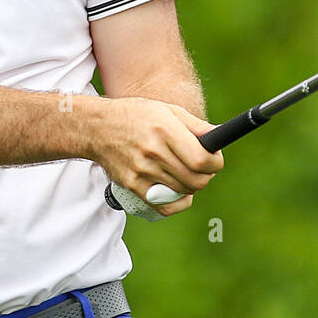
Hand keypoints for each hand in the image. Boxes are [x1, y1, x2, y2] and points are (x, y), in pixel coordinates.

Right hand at [89, 97, 223, 216]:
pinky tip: (178, 192)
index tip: (215, 159)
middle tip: (203, 167)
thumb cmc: (137, 116)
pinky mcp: (132, 185)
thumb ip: (196, 126)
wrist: (97, 128)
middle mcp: (153, 152)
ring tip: (186, 173)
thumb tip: (220, 137)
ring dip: (191, 186)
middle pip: (195, 180)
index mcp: (165, 130)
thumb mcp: (168, 110)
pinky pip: (163, 206)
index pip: (202, 160)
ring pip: (182, 192)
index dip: (215, 163)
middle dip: (206, 175)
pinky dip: (177, 202)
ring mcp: (141, 171)